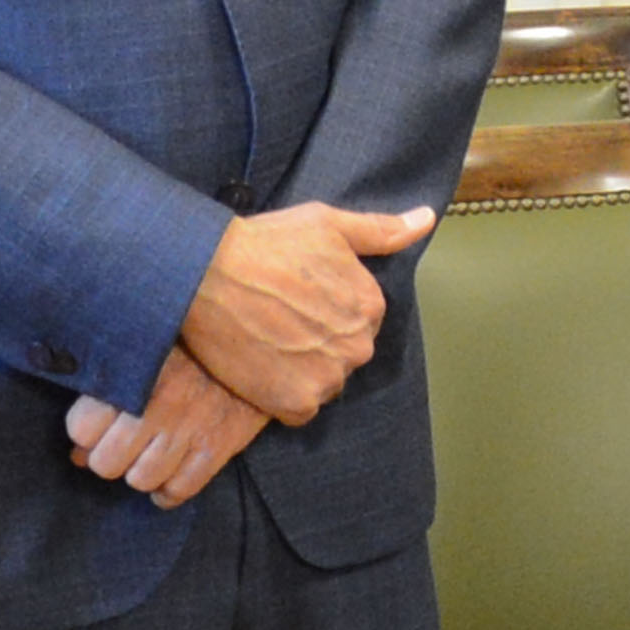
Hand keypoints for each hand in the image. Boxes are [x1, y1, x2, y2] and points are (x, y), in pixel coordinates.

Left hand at [68, 348, 266, 507]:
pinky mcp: (220, 445)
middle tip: (123, 446)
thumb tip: (78, 453)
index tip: (99, 426)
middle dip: (111, 457)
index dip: (87, 432)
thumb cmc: (190, 343)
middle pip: (107, 463)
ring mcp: (190, 428)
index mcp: (133, 373)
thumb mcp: (144, 351)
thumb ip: (107, 392)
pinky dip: (169, 492)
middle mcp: (157, 405)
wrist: (257, 339)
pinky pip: (181, 489)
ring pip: (141, 480)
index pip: (82, 429)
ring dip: (141, 473)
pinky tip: (168, 478)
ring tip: (149, 458)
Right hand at [180, 199, 438, 419]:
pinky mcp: (295, 403)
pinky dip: (281, 396)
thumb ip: (382, 230)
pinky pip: (299, 410)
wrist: (203, 274)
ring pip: (323, 382)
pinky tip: (260, 368)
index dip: (325, 312)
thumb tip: (426, 219)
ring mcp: (328, 377)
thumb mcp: (328, 224)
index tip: (296, 300)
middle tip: (276, 320)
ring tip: (265, 342)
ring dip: (300, 371)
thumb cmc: (264, 243)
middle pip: (344, 353)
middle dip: (317, 342)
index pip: (359, 321)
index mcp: (372, 306)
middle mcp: (359, 345)